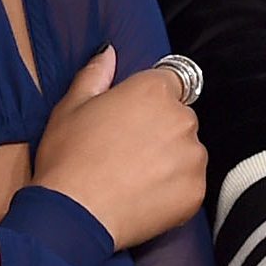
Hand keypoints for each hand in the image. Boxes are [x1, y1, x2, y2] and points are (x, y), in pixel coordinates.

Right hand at [32, 45, 206, 249]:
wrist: (77, 212)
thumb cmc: (69, 154)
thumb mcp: (71, 105)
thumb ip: (96, 73)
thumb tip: (109, 52)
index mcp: (152, 90)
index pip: (174, 79)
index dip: (155, 94)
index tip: (139, 110)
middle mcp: (181, 119)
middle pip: (180, 115)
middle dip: (161, 126)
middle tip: (128, 146)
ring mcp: (193, 157)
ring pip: (188, 150)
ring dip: (170, 157)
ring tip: (135, 173)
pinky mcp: (197, 192)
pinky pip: (190, 181)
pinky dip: (174, 186)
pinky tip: (144, 193)